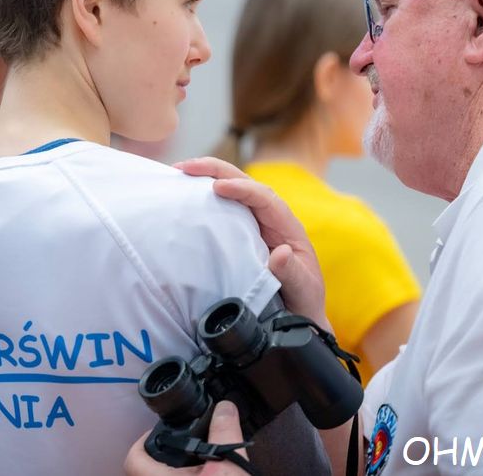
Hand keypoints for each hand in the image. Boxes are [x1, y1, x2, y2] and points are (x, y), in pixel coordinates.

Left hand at [124, 401, 248, 475]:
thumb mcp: (228, 465)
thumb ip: (224, 432)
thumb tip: (225, 408)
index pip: (133, 459)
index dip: (141, 441)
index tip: (159, 432)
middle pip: (144, 468)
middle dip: (159, 455)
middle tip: (178, 444)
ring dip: (169, 469)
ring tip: (191, 458)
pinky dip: (184, 475)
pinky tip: (202, 473)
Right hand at [175, 157, 328, 328]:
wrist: (300, 314)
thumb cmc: (303, 301)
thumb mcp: (303, 290)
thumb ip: (293, 274)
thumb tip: (281, 253)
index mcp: (287, 226)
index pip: (264, 198)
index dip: (241, 189)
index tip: (216, 188)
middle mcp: (271, 218)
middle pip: (245, 182)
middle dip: (216, 170)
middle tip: (185, 167)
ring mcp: (255, 223)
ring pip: (233, 190)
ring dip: (206, 177)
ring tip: (178, 173)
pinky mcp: (241, 231)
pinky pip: (224, 207)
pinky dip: (204, 196)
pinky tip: (185, 194)